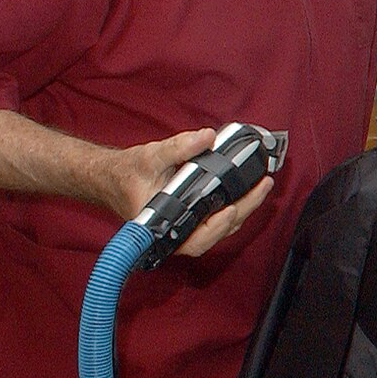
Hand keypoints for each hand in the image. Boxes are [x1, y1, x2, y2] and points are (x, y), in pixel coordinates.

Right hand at [113, 128, 273, 257]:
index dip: (214, 228)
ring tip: (262, 185)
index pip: (193, 239)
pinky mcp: (193, 218)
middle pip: (216, 232)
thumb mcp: (150, 157)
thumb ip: (178, 148)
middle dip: (243, 210)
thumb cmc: (127, 174)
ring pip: (220, 227)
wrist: (114, 178)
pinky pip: (217, 217)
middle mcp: (176, 231)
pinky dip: (235, 204)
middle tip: (262, 186)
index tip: (231, 209)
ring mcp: (186, 227)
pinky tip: (249, 188)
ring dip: (244, 208)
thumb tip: (207, 138)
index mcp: (161, 225)